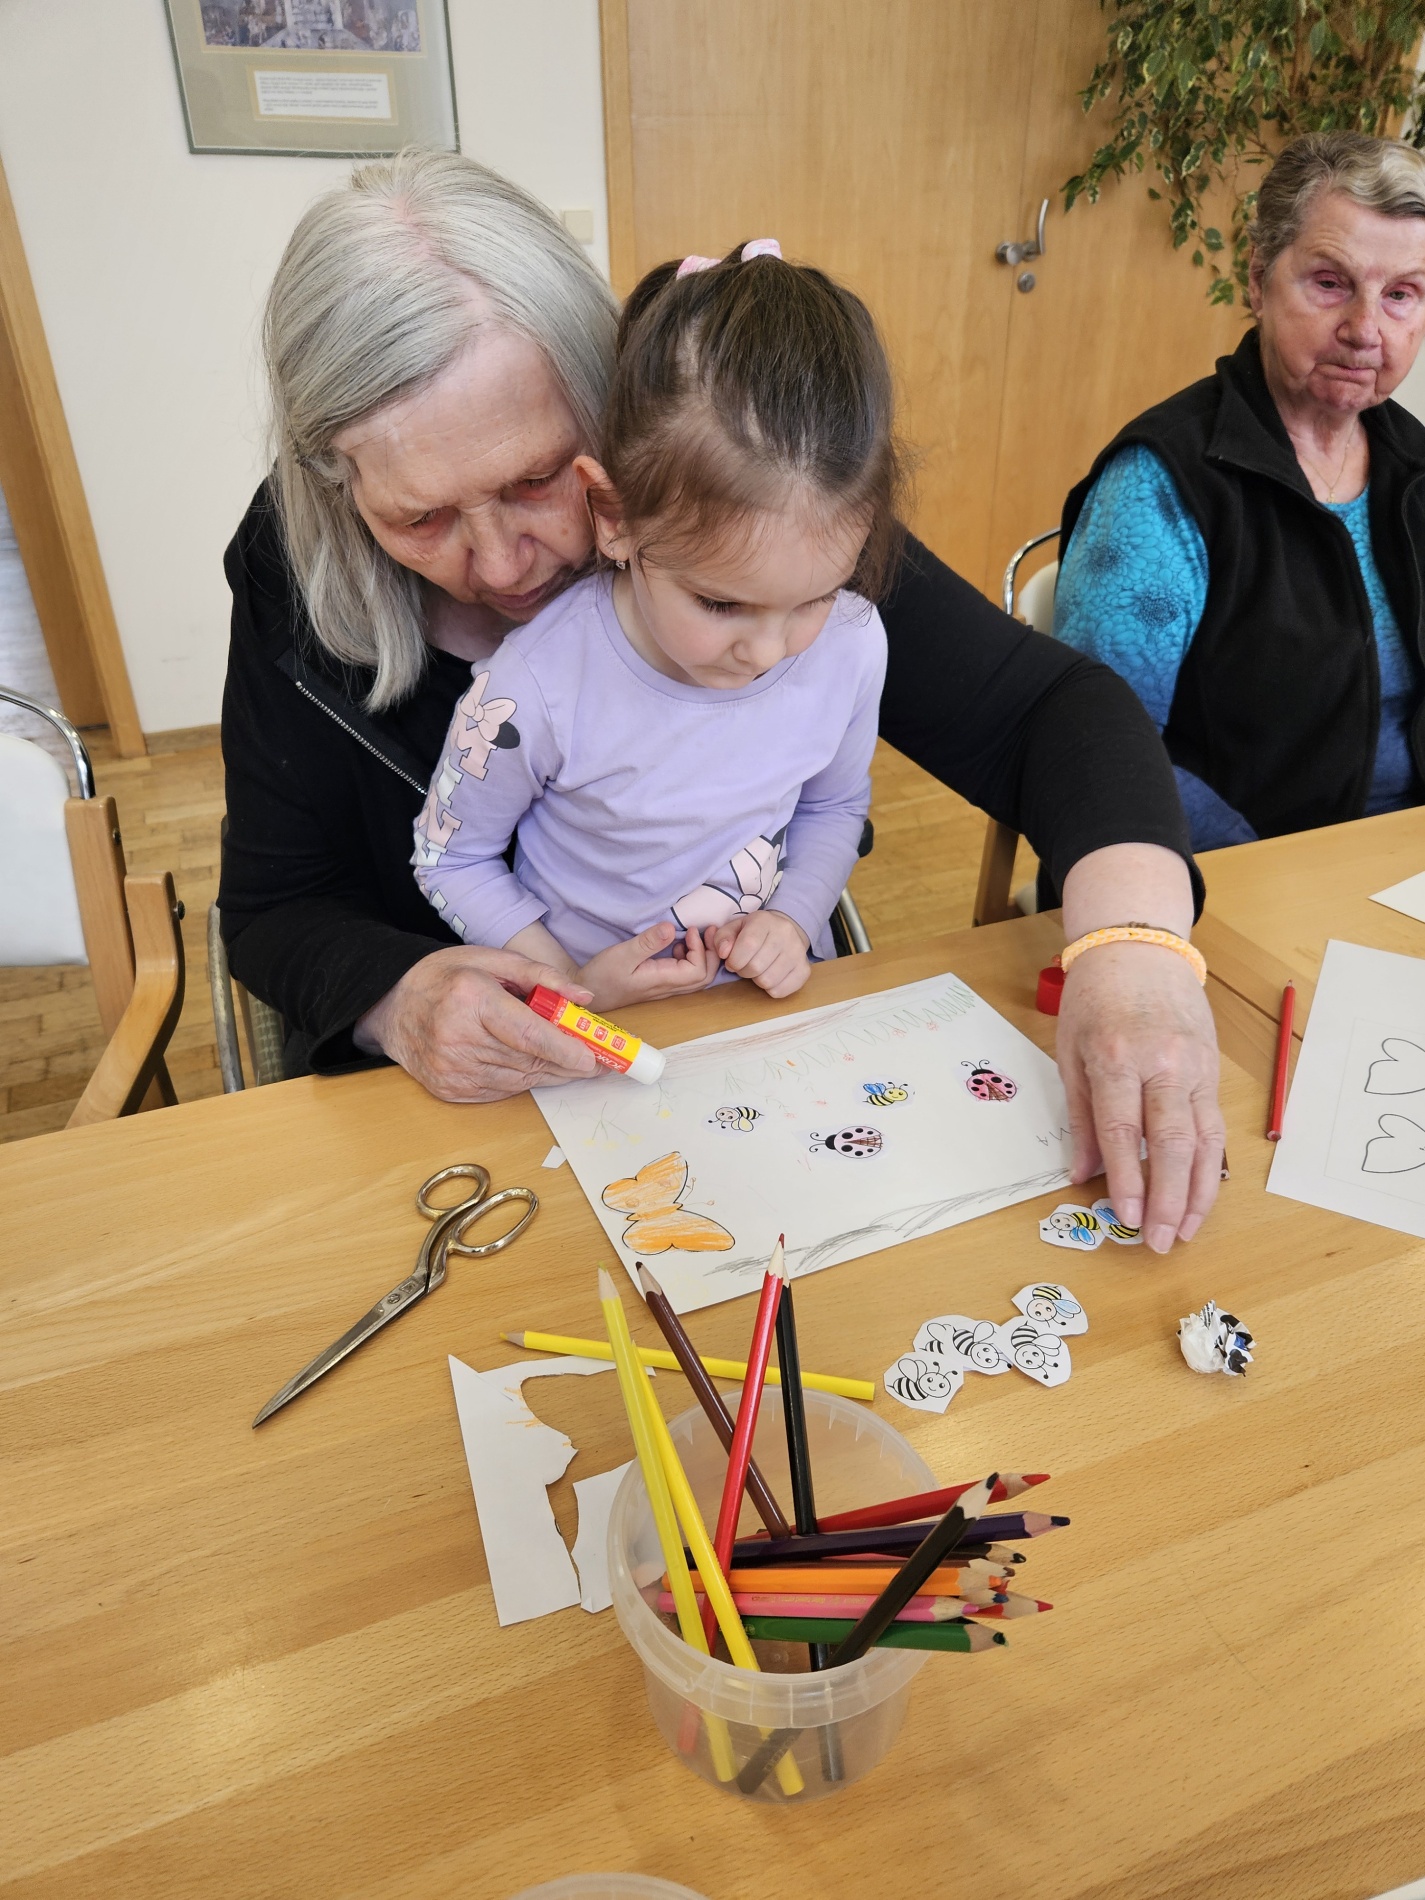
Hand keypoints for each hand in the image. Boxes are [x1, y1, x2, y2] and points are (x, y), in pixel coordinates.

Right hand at [353, 945, 599, 1101]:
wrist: (390, 1005)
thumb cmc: (445, 977)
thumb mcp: (491, 960)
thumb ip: (541, 977)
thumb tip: (584, 997)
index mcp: (470, 1000)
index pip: (527, 1034)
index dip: (564, 1049)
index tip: (593, 1058)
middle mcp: (457, 1039)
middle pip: (527, 1060)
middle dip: (566, 1063)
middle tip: (596, 1061)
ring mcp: (450, 1070)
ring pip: (518, 1080)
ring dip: (548, 1073)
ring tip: (567, 1062)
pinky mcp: (448, 1089)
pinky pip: (500, 1091)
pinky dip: (521, 1080)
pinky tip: (530, 1066)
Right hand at [577, 920, 719, 1010]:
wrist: (588, 993)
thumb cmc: (602, 976)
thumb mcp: (622, 954)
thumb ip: (647, 942)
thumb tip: (672, 927)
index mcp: (661, 980)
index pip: (698, 971)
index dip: (702, 950)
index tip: (691, 931)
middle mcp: (667, 988)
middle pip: (704, 977)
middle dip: (711, 954)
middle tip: (707, 931)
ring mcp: (665, 988)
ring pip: (697, 978)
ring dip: (703, 957)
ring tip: (694, 936)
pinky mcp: (660, 984)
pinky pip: (686, 976)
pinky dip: (690, 960)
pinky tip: (677, 946)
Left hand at [707, 909, 810, 997]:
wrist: (786, 931)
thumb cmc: (754, 932)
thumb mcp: (734, 928)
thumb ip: (722, 938)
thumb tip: (723, 953)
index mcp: (765, 921)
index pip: (748, 945)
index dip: (734, 960)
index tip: (731, 962)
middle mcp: (785, 934)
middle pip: (756, 966)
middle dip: (744, 971)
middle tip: (745, 966)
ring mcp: (798, 952)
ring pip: (768, 981)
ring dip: (757, 980)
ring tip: (758, 970)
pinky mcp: (805, 970)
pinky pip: (781, 991)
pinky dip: (770, 989)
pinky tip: (770, 976)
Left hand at [1056, 941, 1223, 1252]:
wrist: (1141, 948)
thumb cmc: (1095, 999)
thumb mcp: (1070, 1052)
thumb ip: (1079, 1117)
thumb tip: (1080, 1174)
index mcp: (1116, 1058)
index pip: (1122, 1131)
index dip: (1125, 1180)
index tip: (1125, 1218)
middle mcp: (1162, 1064)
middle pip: (1171, 1143)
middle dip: (1166, 1199)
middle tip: (1159, 1241)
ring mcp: (1194, 1066)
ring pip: (1204, 1140)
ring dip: (1197, 1192)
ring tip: (1186, 1230)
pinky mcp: (1213, 1068)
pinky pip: (1215, 1125)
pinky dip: (1210, 1164)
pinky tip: (1202, 1194)